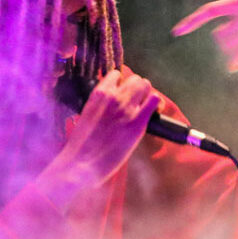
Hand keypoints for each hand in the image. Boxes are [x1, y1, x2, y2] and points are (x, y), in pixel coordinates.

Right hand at [37, 69, 159, 210]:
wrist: (81, 163)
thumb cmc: (82, 144)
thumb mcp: (87, 115)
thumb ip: (100, 105)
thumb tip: (113, 104)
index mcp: (98, 94)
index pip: (116, 75)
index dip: (121, 85)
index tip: (122, 95)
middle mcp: (113, 97)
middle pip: (135, 80)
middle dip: (137, 90)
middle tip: (137, 103)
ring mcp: (126, 109)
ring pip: (146, 85)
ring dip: (147, 95)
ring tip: (146, 107)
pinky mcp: (138, 123)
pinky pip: (154, 100)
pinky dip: (156, 104)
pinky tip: (154, 113)